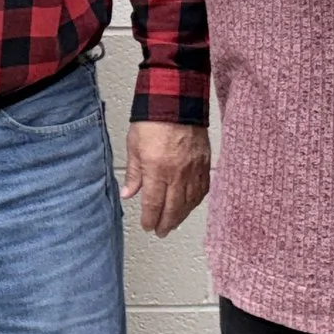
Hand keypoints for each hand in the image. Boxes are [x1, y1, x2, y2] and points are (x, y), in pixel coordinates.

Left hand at [121, 122, 209, 237]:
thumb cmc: (153, 120)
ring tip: (174, 223)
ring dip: (181, 216)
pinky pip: (202, 189)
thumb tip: (128, 193)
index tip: (147, 226)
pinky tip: (190, 205)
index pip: (154, 204)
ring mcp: (193, 169)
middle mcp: (177, 173)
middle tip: (161, 232)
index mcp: (157, 169)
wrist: (176, 102)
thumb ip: (134, 173)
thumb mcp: (133, 146)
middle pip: (173, 207)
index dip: (150, 219)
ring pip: (189, 202)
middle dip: (166, 223)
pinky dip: (196, 201)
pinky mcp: (204, 163)